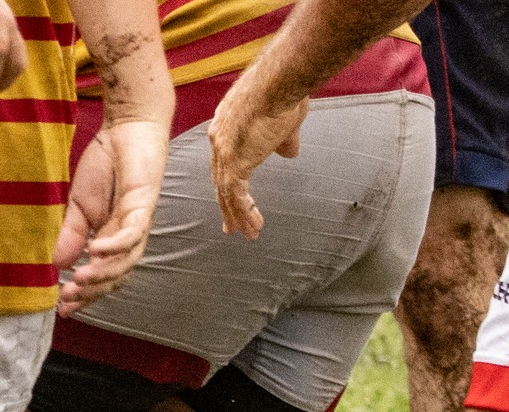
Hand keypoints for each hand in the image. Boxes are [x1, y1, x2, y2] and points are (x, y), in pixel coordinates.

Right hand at [55, 117, 168, 312]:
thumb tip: (57, 266)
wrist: (126, 126)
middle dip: (92, 291)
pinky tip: (94, 251)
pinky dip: (114, 246)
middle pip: (116, 275)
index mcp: (112, 238)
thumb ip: (71, 235)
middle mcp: (128, 235)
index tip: (62, 307)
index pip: (102, 275)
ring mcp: (139, 221)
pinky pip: (132, 234)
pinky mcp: (144, 204)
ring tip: (78, 279)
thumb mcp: (78, 205)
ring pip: (126, 260)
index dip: (85, 294)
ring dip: (103, 274)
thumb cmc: (105, 163)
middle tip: (68, 298)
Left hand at [208, 80, 307, 237]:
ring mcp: (224, 150)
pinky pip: (237, 195)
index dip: (229, 180)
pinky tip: (255, 227)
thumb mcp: (286, 119)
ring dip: (239, 215)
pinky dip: (246, 212)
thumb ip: (284, 138)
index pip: (224, 159)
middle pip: (220, 178)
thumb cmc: (286, 89)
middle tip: (230, 225)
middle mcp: (219, 137)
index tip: (234, 196)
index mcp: (226, 124)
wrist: (282, 80)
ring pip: (227, 191)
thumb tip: (289, 153)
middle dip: (226, 204)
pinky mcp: (234, 162)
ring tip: (248, 234)